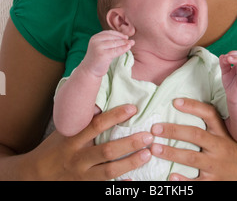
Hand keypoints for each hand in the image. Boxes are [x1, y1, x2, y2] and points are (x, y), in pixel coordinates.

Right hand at [21, 105, 151, 180]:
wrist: (36, 175)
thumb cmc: (53, 148)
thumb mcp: (64, 131)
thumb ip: (82, 120)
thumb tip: (103, 101)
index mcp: (73, 141)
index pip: (96, 125)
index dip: (115, 116)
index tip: (132, 108)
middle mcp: (78, 159)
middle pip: (107, 151)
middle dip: (129, 143)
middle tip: (148, 136)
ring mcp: (83, 176)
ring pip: (110, 171)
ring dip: (130, 162)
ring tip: (147, 154)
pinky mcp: (87, 187)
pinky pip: (106, 187)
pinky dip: (121, 185)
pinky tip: (135, 180)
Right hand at [82, 30, 134, 76]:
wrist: (89, 70)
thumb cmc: (98, 58)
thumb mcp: (102, 47)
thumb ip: (110, 41)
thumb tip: (126, 37)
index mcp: (95, 37)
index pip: (109, 33)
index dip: (119, 34)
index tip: (126, 37)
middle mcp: (96, 41)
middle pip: (113, 38)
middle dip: (123, 39)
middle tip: (131, 41)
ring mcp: (98, 48)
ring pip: (115, 44)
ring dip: (124, 43)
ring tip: (131, 43)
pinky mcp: (102, 55)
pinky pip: (116, 51)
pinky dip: (123, 49)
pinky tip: (128, 48)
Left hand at [150, 98, 236, 180]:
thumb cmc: (231, 146)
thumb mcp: (225, 131)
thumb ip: (208, 121)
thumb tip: (180, 104)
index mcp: (221, 131)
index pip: (209, 113)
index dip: (192, 106)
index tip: (174, 101)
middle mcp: (219, 146)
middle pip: (195, 135)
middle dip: (174, 131)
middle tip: (155, 129)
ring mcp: (216, 165)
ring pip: (192, 158)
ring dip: (172, 153)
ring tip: (154, 149)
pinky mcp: (214, 182)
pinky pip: (197, 183)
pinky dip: (184, 182)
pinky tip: (170, 177)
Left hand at [219, 51, 236, 104]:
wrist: (235, 98)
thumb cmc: (231, 85)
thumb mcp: (225, 72)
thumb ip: (224, 64)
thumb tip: (222, 56)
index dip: (231, 53)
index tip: (223, 58)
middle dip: (232, 55)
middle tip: (225, 59)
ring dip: (234, 58)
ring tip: (227, 60)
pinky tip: (232, 64)